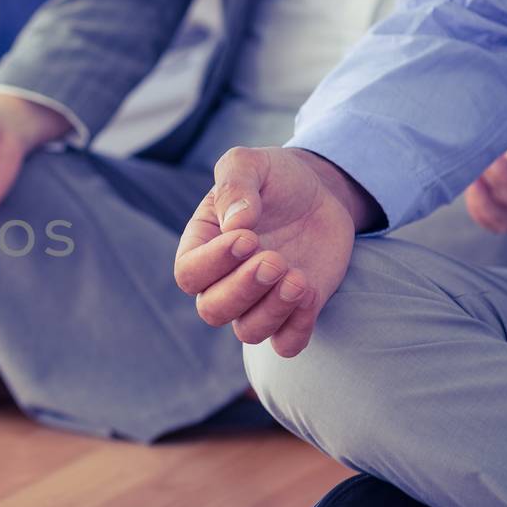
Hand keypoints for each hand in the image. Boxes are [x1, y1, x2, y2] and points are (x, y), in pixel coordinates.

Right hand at [174, 147, 378, 357]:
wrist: (318, 192)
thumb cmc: (274, 177)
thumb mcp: (250, 164)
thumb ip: (235, 184)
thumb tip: (236, 224)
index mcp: (203, 246)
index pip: (189, 273)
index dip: (213, 263)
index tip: (248, 237)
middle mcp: (224, 280)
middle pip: (213, 311)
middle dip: (243, 290)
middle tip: (274, 260)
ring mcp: (259, 299)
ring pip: (249, 332)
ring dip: (272, 311)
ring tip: (297, 278)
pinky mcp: (294, 311)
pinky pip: (286, 343)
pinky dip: (297, 329)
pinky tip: (310, 292)